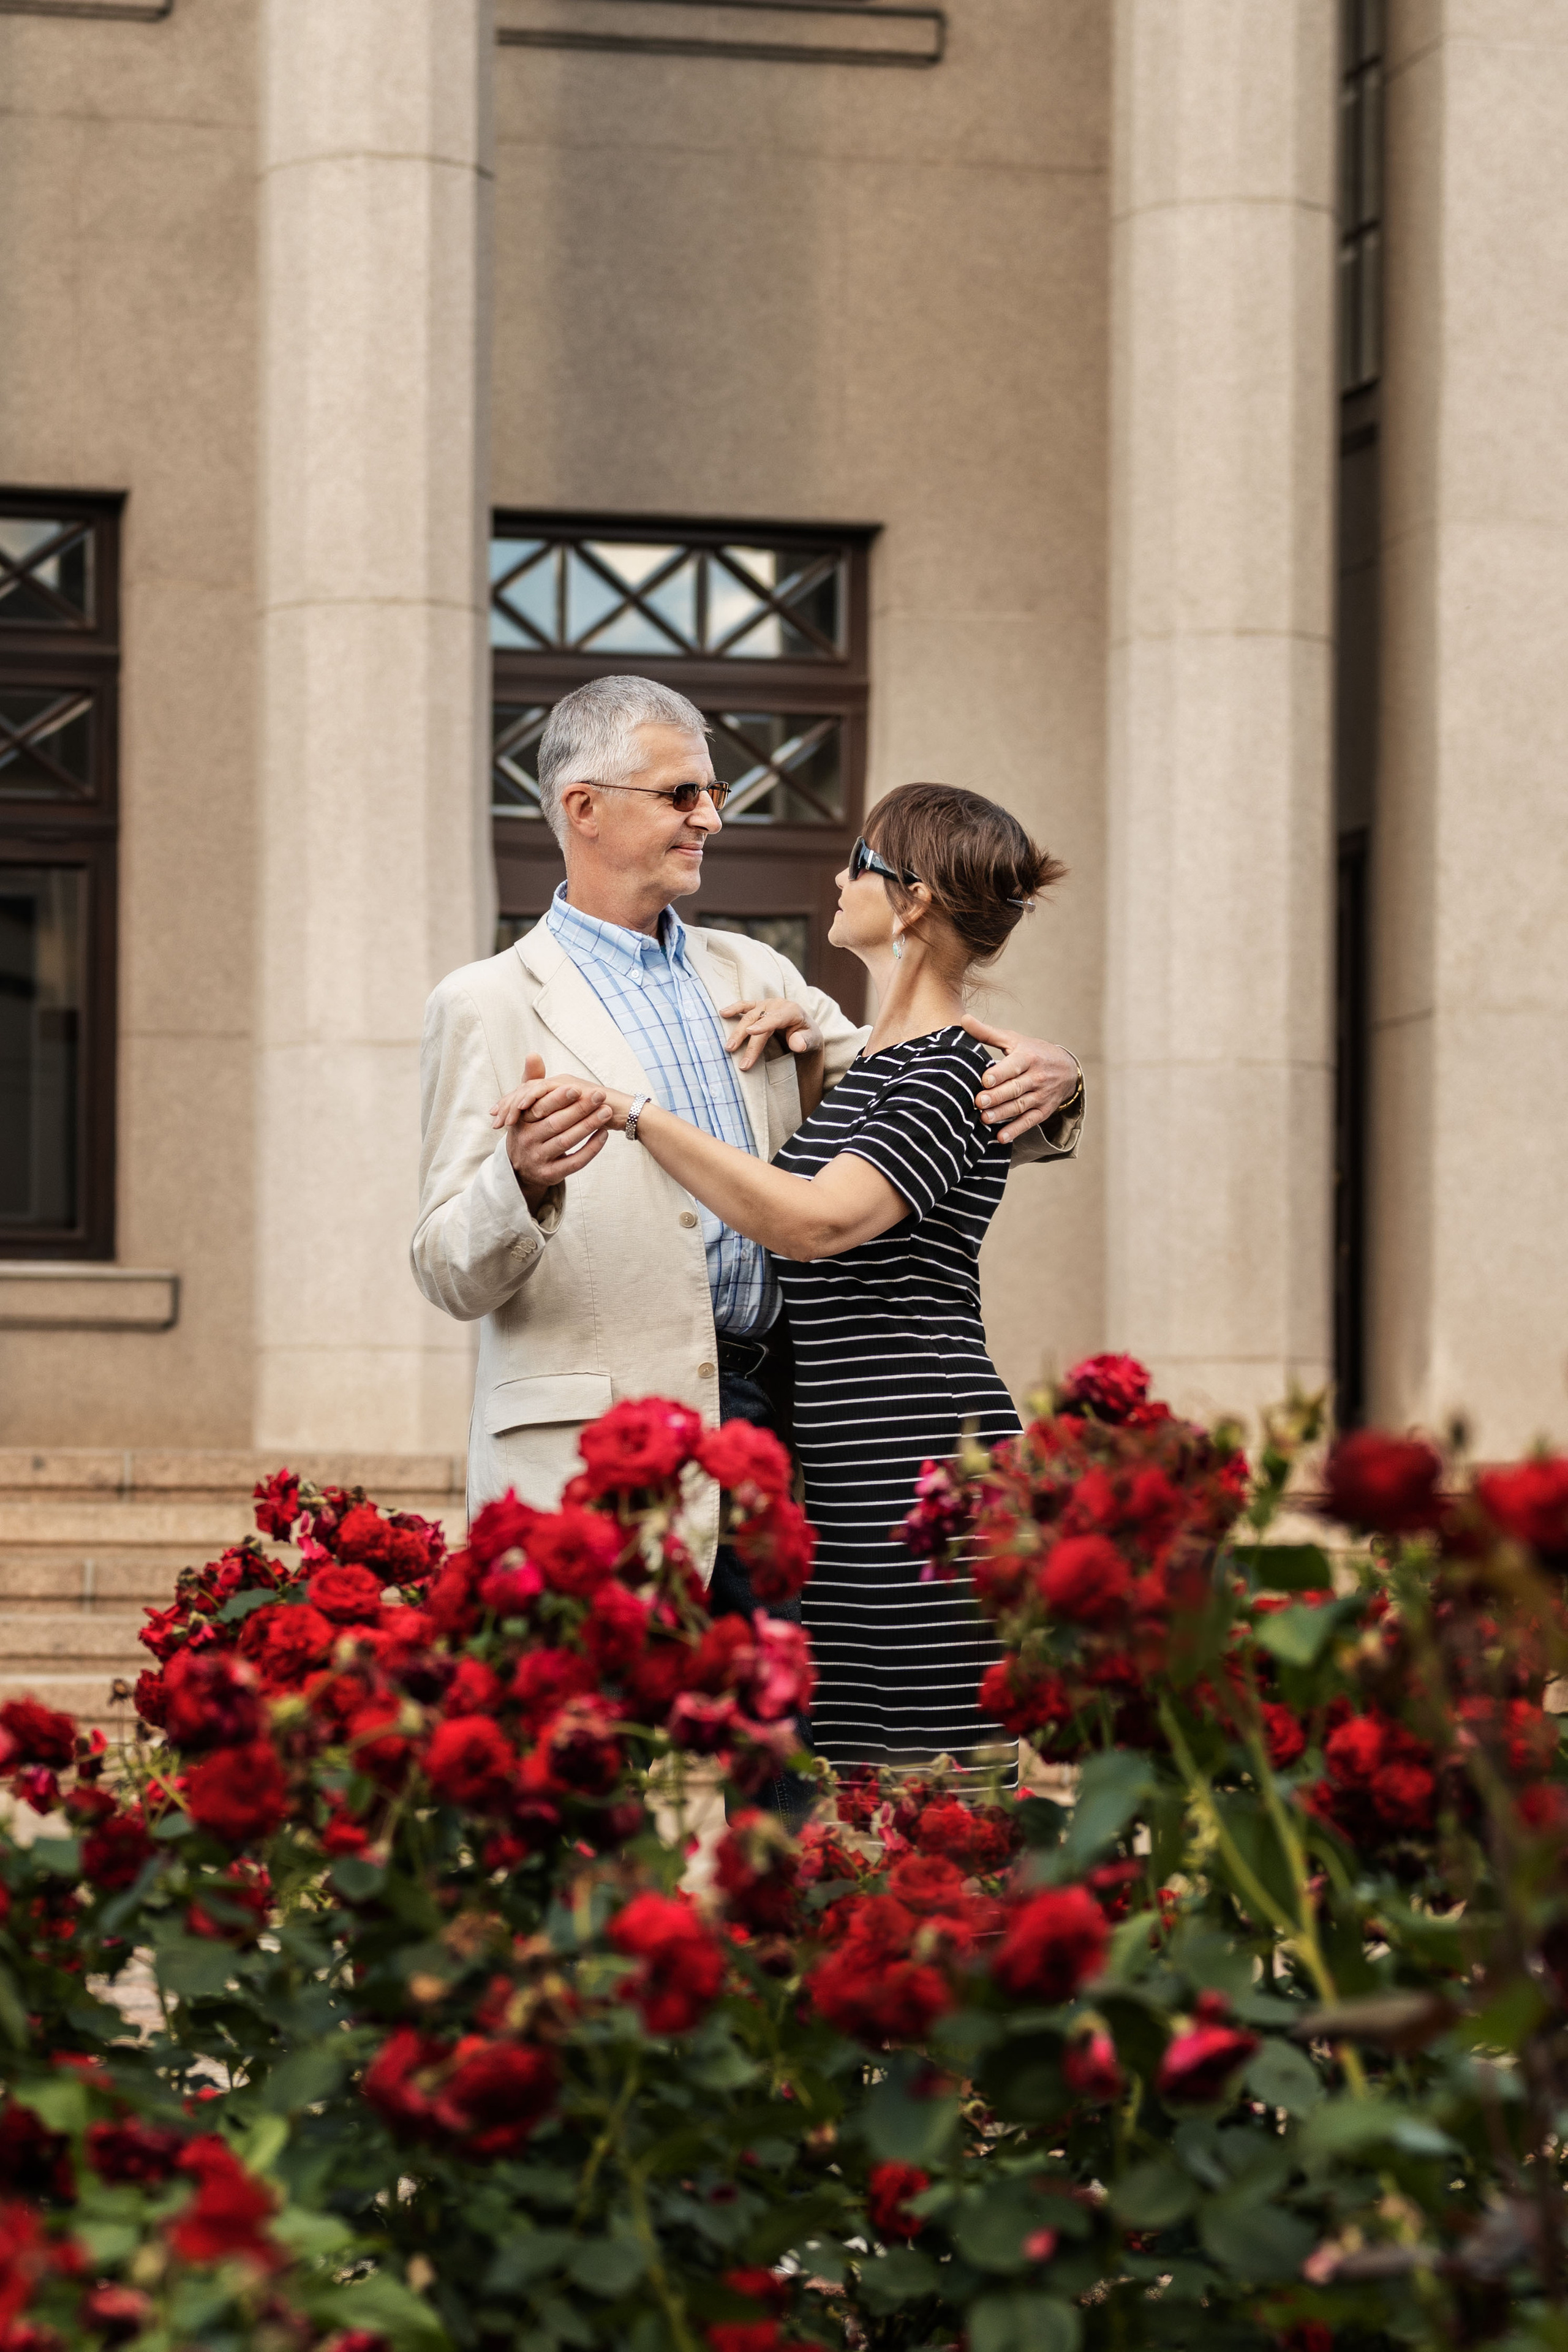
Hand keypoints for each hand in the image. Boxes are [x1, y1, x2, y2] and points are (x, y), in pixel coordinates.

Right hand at [489, 1054, 611, 1205]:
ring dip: (588, 1126)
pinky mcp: (551, 1175)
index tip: (577, 1087)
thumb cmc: (528, 1130)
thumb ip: (531, 1081)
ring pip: (566, 1142)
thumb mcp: (524, 1108)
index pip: (540, 1109)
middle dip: (579, 1109)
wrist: (519, 1169)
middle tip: (600, 1095)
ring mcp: (538, 1160)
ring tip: (606, 1111)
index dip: (558, 1098)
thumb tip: (533, 1054)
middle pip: (555, 1124)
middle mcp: (527, 1142)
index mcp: (520, 1123)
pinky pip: (575, 1162)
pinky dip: (591, 1149)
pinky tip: (604, 1134)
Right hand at [718, 997, 824, 1072]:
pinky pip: (744, 1006)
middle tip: (739, 1058)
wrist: (804, 1029)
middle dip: (747, 1040)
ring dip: (737, 1032)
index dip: (763, 1025)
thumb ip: (806, 1041)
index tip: (750, 1033)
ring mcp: (766, 1005)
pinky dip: (733, 1009)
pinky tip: (722, 1013)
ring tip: (728, 1047)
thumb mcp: (813, 1040)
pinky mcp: (758, 1007)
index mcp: (791, 1011)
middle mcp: (777, 1005)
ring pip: (748, 1016)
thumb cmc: (807, 1035)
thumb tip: (797, 1044)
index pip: (776, 1018)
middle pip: (758, 1021)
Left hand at [962, 1015, 1081, 1144]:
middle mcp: (1036, 1077)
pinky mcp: (1043, 1110)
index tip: (985, 1080)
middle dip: (997, 1096)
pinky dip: (1016, 1130)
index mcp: (1028, 1057)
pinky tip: (1001, 1137)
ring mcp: (1041, 1095)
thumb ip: (987, 1033)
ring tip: (984, 1119)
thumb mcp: (1013, 1040)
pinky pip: (1029, 1121)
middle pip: (1015, 1088)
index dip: (1000, 1073)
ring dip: (1003, 1114)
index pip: (1013, 1066)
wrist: (1067, 1068)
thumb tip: (962, 1019)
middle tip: (978, 1102)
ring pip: (1020, 1106)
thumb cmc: (1032, 1051)